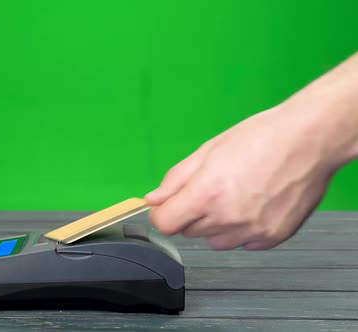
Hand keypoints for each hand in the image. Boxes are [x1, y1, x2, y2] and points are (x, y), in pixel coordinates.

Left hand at [145, 106, 336, 249]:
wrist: (309, 139)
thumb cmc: (261, 137)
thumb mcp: (207, 151)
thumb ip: (176, 180)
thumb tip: (154, 199)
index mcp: (206, 194)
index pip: (165, 224)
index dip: (162, 214)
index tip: (167, 206)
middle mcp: (228, 218)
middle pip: (188, 231)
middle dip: (190, 214)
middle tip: (211, 189)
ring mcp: (251, 231)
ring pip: (214, 241)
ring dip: (215, 225)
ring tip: (234, 196)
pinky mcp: (272, 238)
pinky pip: (243, 243)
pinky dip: (241, 230)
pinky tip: (253, 205)